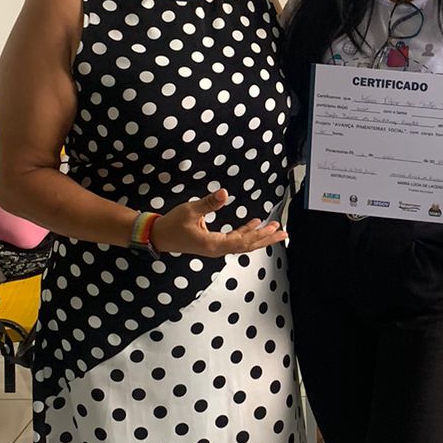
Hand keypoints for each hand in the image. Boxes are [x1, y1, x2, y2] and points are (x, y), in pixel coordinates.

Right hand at [149, 189, 286, 256]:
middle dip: (266, 239)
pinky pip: (235, 241)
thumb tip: (224, 193)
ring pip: (243, 244)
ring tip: (275, 229)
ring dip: (259, 237)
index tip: (272, 228)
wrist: (159, 236)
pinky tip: (254, 224)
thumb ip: (208, 203)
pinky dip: (247, 234)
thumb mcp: (190, 210)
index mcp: (214, 244)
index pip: (242, 241)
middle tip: (283, 233)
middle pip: (247, 246)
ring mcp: (216, 248)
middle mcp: (218, 249)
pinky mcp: (214, 244)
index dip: (258, 235)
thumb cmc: (173, 224)